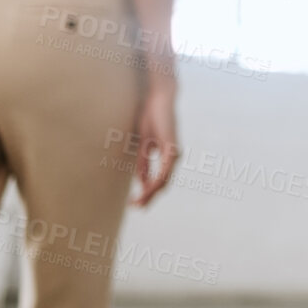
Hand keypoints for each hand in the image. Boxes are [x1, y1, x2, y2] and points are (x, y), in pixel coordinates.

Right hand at [130, 79, 179, 206]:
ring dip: (151, 192)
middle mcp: (172, 157)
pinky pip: (165, 168)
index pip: (158, 180)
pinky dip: (157, 179)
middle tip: (136, 207)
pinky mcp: (171, 147)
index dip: (147, 192)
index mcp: (166, 156)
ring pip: (164, 179)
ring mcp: (174, 152)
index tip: (134, 203)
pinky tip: (149, 188)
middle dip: (148, 197)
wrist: (158, 100)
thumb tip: (142, 182)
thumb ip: (144, 163)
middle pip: (162, 184)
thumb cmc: (151, 118)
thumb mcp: (144, 145)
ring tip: (139, 202)